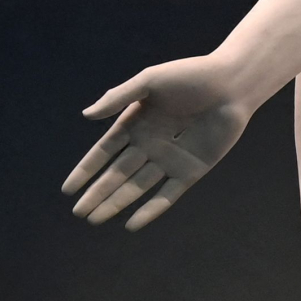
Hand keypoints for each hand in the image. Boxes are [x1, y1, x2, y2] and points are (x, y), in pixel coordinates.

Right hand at [60, 57, 253, 229]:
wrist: (232, 85)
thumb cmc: (190, 76)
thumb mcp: (150, 82)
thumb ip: (119, 98)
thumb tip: (86, 116)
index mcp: (136, 123)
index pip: (104, 152)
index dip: (86, 170)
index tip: (68, 190)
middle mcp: (150, 144)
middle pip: (117, 174)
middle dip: (98, 193)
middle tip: (79, 213)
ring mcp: (170, 159)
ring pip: (137, 187)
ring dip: (117, 203)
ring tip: (95, 219)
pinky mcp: (192, 170)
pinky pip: (168, 195)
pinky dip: (151, 210)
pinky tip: (132, 224)